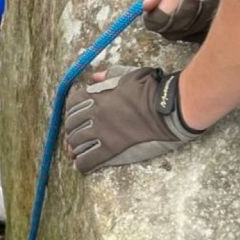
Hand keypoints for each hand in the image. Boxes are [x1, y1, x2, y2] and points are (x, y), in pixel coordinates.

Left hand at [64, 66, 203, 173]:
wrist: (167, 107)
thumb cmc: (152, 89)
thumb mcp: (129, 75)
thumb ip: (109, 75)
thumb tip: (95, 76)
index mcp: (98, 95)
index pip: (72, 102)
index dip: (71, 110)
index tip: (76, 115)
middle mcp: (95, 113)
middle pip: (71, 124)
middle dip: (71, 130)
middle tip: (75, 135)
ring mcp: (102, 132)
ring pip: (76, 143)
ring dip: (74, 147)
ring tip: (77, 151)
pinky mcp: (111, 149)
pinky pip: (87, 160)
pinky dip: (81, 163)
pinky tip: (81, 164)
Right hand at [142, 0, 229, 42]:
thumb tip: (147, 4)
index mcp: (156, 17)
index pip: (157, 22)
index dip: (166, 7)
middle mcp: (173, 29)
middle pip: (180, 24)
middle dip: (190, 1)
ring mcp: (194, 31)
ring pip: (200, 22)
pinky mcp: (214, 28)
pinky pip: (218, 20)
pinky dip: (219, 2)